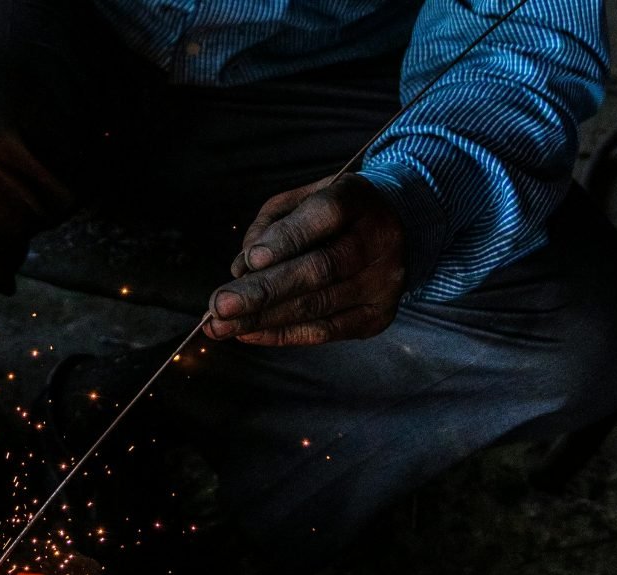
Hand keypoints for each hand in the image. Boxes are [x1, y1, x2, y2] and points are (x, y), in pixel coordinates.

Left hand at [205, 174, 404, 345]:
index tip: (250, 261)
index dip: (287, 239)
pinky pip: (325, 331)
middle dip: (262, 291)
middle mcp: (377, 241)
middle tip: (219, 306)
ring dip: (262, 319)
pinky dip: (283, 334)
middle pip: (318, 269)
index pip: (325, 215)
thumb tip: (241, 269)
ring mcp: (381, 282)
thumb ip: (271, 226)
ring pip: (316, 306)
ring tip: (220, 326)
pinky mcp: (377, 315)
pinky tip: (249, 333)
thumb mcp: (303, 198)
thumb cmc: (336, 213)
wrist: (397, 229)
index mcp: (357, 200)